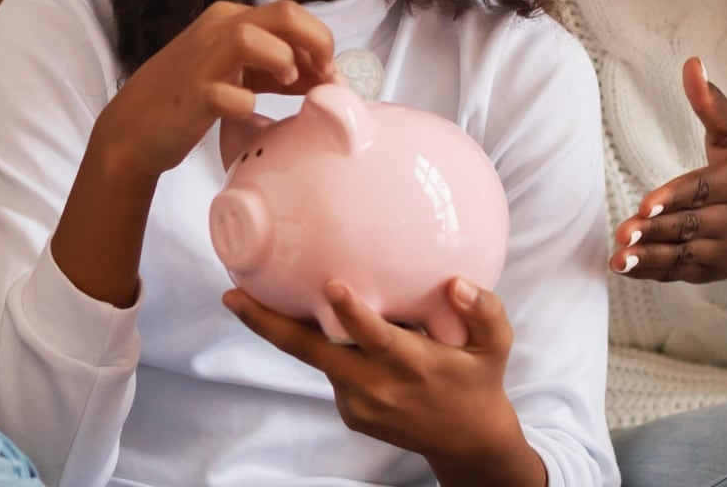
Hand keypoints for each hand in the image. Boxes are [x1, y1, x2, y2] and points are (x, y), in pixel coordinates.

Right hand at [54, 0, 335, 307]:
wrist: (133, 129)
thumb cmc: (189, 98)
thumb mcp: (236, 72)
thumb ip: (275, 67)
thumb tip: (326, 75)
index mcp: (229, 18)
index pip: (290, 13)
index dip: (321, 42)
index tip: (329, 76)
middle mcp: (216, 29)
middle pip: (284, 14)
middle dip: (317, 44)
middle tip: (324, 77)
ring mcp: (202, 60)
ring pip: (252, 38)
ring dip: (283, 61)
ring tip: (288, 85)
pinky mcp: (193, 94)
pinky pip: (229, 94)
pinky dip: (246, 104)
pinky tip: (247, 112)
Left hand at [227, 280, 544, 486]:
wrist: (468, 443)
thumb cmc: (479, 381)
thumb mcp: (495, 347)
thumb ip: (483, 312)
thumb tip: (457, 283)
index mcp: (412, 364)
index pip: (375, 338)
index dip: (353, 314)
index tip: (333, 287)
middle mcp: (378, 386)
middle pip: (313, 352)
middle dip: (268, 325)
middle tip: (231, 296)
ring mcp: (359, 403)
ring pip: (317, 358)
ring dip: (287, 330)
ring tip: (251, 296)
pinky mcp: (351, 414)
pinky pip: (332, 371)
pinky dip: (325, 349)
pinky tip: (322, 326)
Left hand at [609, 58, 726, 282]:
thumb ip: (712, 103)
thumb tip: (691, 64)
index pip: (704, 190)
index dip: (673, 198)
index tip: (645, 205)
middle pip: (692, 226)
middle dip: (657, 232)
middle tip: (623, 234)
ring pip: (688, 255)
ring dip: (652, 259)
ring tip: (619, 259)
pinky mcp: (719, 269)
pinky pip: (686, 273)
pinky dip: (657, 273)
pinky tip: (628, 269)